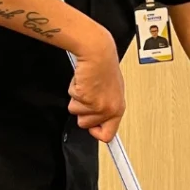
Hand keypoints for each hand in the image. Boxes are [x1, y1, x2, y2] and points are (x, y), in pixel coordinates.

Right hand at [68, 26, 124, 141]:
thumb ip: (105, 108)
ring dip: (77, 99)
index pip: (108, 135)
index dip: (96, 133)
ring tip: (86, 86)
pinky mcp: (85, 98)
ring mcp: (97, 105)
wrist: (98, 54)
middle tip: (88, 95)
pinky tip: (82, 81)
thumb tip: (98, 123)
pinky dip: (73, 90)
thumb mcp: (111, 92)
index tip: (93, 130)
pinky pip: (72, 101)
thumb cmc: (104, 68)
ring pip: (76, 113)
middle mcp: (109, 109)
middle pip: (85, 125)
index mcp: (118, 108)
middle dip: (82, 110)